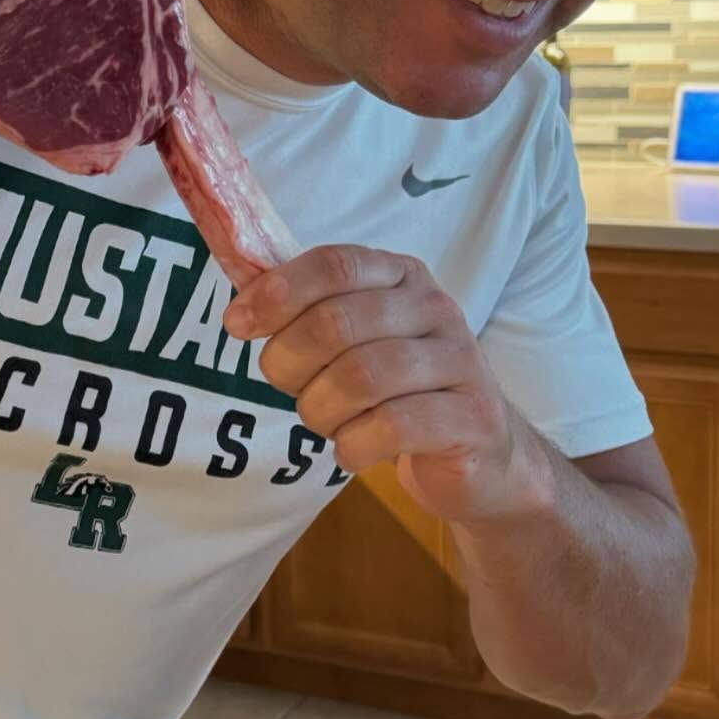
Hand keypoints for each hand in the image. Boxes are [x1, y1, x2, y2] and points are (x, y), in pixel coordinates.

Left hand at [222, 246, 549, 524]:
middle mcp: (436, 308)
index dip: (278, 292)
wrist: (481, 452)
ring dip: (320, 410)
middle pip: (336, 323)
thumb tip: (241, 302)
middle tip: (287, 389)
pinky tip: (352, 452)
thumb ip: (304, 314)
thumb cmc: (396, 392)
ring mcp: (462, 362)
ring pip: (361, 377)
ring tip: (324, 423)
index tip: (238, 324)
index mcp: (402, 277)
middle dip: (290, 363)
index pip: (335, 265)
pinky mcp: (475, 417)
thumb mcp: (352, 342)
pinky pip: (392, 426)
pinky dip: (353, 445)